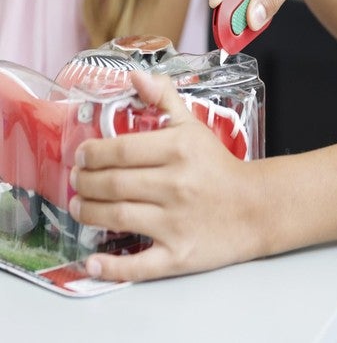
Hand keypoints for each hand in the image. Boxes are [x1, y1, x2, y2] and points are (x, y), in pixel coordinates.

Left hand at [69, 72, 267, 280]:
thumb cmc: (218, 166)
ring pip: (118, 217)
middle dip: (85, 182)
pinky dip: (112, 266)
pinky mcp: (179, 255)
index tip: (80, 155)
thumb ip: (164, 99)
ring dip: (89, 213)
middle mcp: (175, 185)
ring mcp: (176, 222)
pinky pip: (138, 264)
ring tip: (78, 207)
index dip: (93, 153)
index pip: (121, 150)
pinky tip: (93, 261)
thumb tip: (135, 76)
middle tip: (75, 181)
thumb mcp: (194, 126)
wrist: (256, 206)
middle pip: (114, 184)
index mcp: (178, 149)